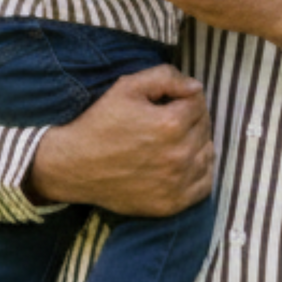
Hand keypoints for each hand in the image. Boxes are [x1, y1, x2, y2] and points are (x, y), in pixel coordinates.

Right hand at [29, 63, 213, 215]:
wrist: (73, 166)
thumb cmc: (99, 123)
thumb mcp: (127, 87)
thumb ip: (166, 77)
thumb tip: (196, 87)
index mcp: (170, 123)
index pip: (198, 102)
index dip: (184, 97)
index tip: (168, 102)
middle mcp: (179, 154)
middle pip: (204, 127)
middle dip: (190, 119)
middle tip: (166, 121)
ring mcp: (177, 182)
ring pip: (207, 154)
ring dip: (196, 144)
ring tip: (173, 141)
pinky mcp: (172, 203)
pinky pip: (204, 184)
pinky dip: (199, 172)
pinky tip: (180, 164)